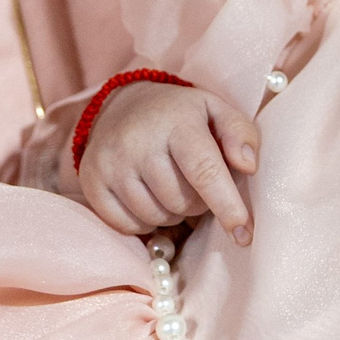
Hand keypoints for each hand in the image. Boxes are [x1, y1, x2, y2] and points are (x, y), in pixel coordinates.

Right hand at [78, 81, 258, 243]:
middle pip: (182, 202)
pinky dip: (145, 220)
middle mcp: (138, 141)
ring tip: (170, 186)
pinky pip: (129, 226)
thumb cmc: (180, 115)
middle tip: (195, 183)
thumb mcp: (216, 110)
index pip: (204, 171)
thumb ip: (240, 134)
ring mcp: (111, 163)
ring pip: (156, 217)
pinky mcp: (92, 183)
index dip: (227, 206)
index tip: (244, 234)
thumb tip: (248, 166)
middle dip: (198, 203)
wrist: (122, 105)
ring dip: (172, 213)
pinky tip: (148, 195)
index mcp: (176, 121)